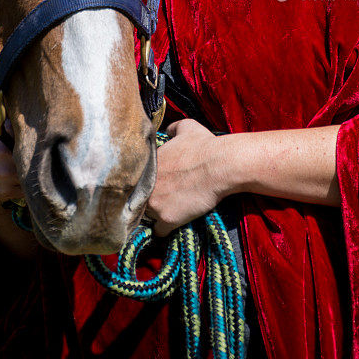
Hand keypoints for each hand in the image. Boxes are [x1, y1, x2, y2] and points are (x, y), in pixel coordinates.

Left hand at [145, 119, 224, 236]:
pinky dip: (163, 230)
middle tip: (160, 199)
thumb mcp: (187, 127)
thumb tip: (169, 129)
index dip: (145, 182)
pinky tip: (170, 225)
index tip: (155, 185)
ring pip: (146, 216)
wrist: (220, 165)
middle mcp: (146, 185)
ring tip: (165, 213)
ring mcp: (155, 204)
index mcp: (148, 165)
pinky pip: (159, 231)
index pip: (137, 178)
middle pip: (139, 198)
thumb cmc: (204, 146)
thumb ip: (173, 127)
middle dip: (147, 199)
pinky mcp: (167, 219)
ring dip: (153, 215)